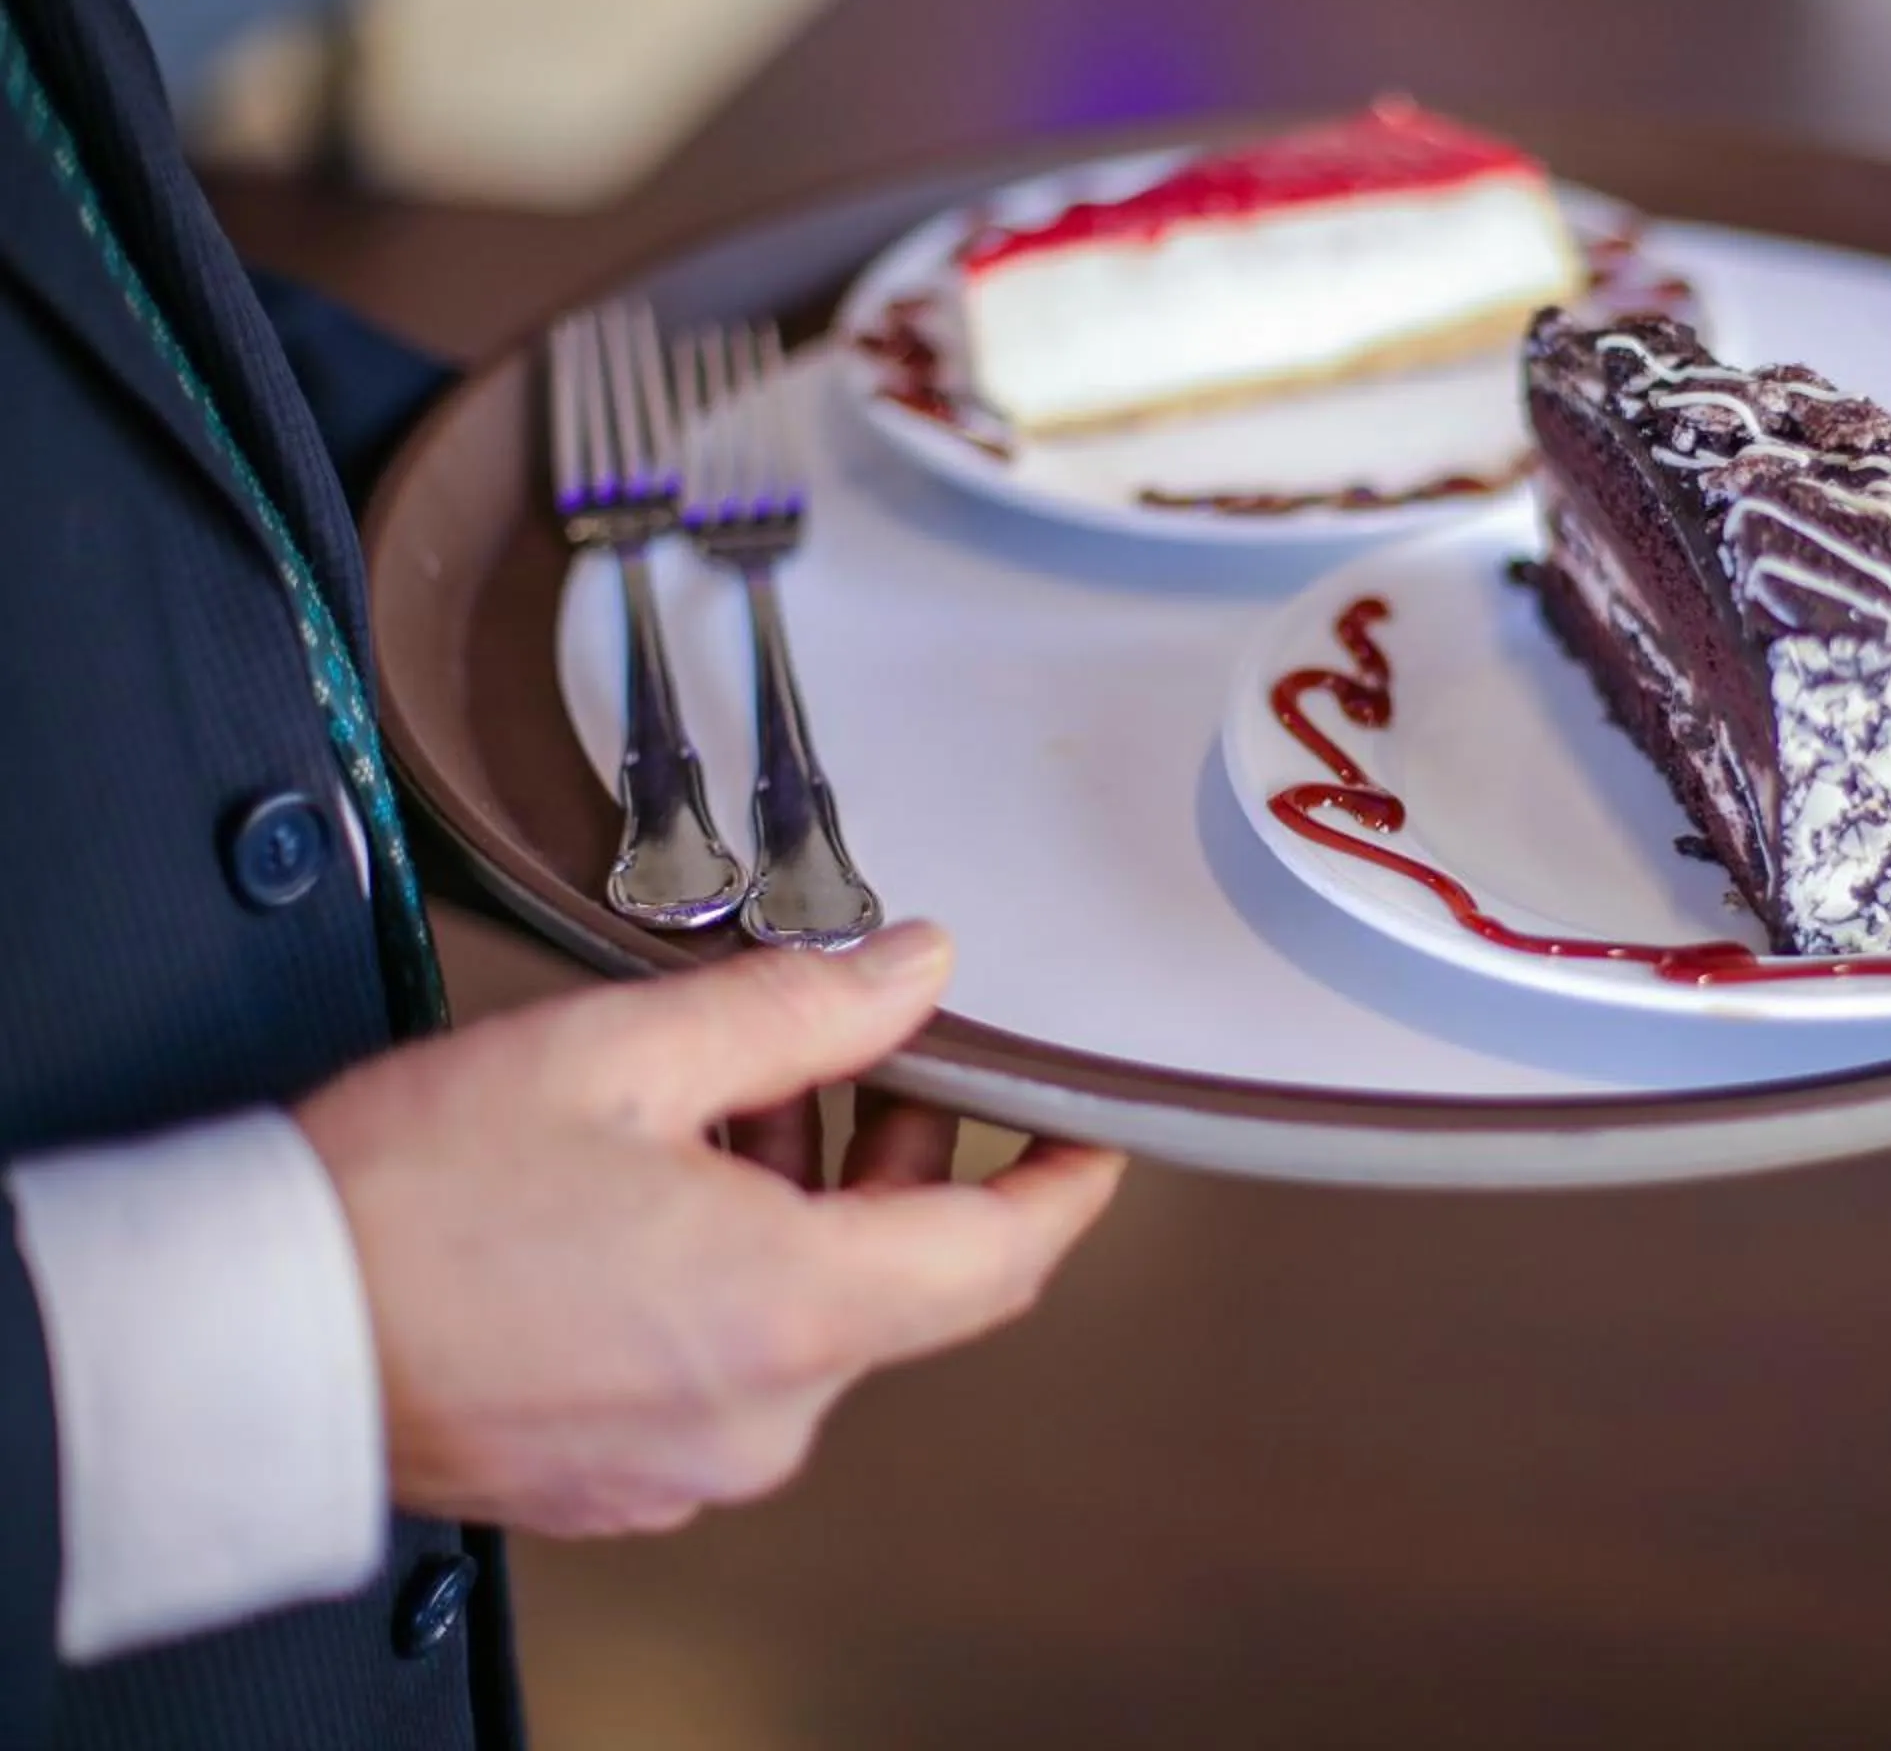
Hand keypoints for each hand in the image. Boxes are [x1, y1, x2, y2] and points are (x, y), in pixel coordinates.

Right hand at [292, 922, 1123, 1536]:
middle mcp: (766, 1409)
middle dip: (902, 1157)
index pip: (1004, 1254)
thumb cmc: (405, 1208)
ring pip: (819, 1314)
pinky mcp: (629, 1474)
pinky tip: (661, 1190)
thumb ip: (799, 1009)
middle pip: (911, 1277)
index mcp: (792, 1309)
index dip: (1066, 1180)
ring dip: (807, 1204)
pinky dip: (739, 1270)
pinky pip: (738, 1363)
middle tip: (860, 1055)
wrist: (248, 1339)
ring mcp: (696, 1457)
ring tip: (722, 1101)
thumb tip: (915, 968)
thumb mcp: (622, 1054)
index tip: (1091, 1129)